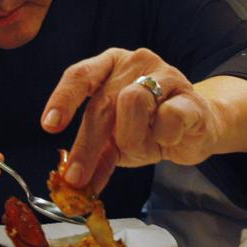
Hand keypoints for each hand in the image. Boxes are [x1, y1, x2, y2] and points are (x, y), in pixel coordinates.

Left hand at [41, 48, 220, 192]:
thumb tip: (73, 183)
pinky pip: (169, 117)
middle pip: (103, 101)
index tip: (49, 125)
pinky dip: (163, 136)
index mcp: (110, 66)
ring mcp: (165, 75)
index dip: (63, 99)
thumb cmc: (151, 128)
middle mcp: (135, 63)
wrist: (196, 130)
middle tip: (77, 177)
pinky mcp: (190, 96)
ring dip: (130, 135)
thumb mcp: (115, 141)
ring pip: (134, 101)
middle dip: (87, 144)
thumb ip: (95, 155)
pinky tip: (168, 138)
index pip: (80, 75)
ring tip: (138, 146)